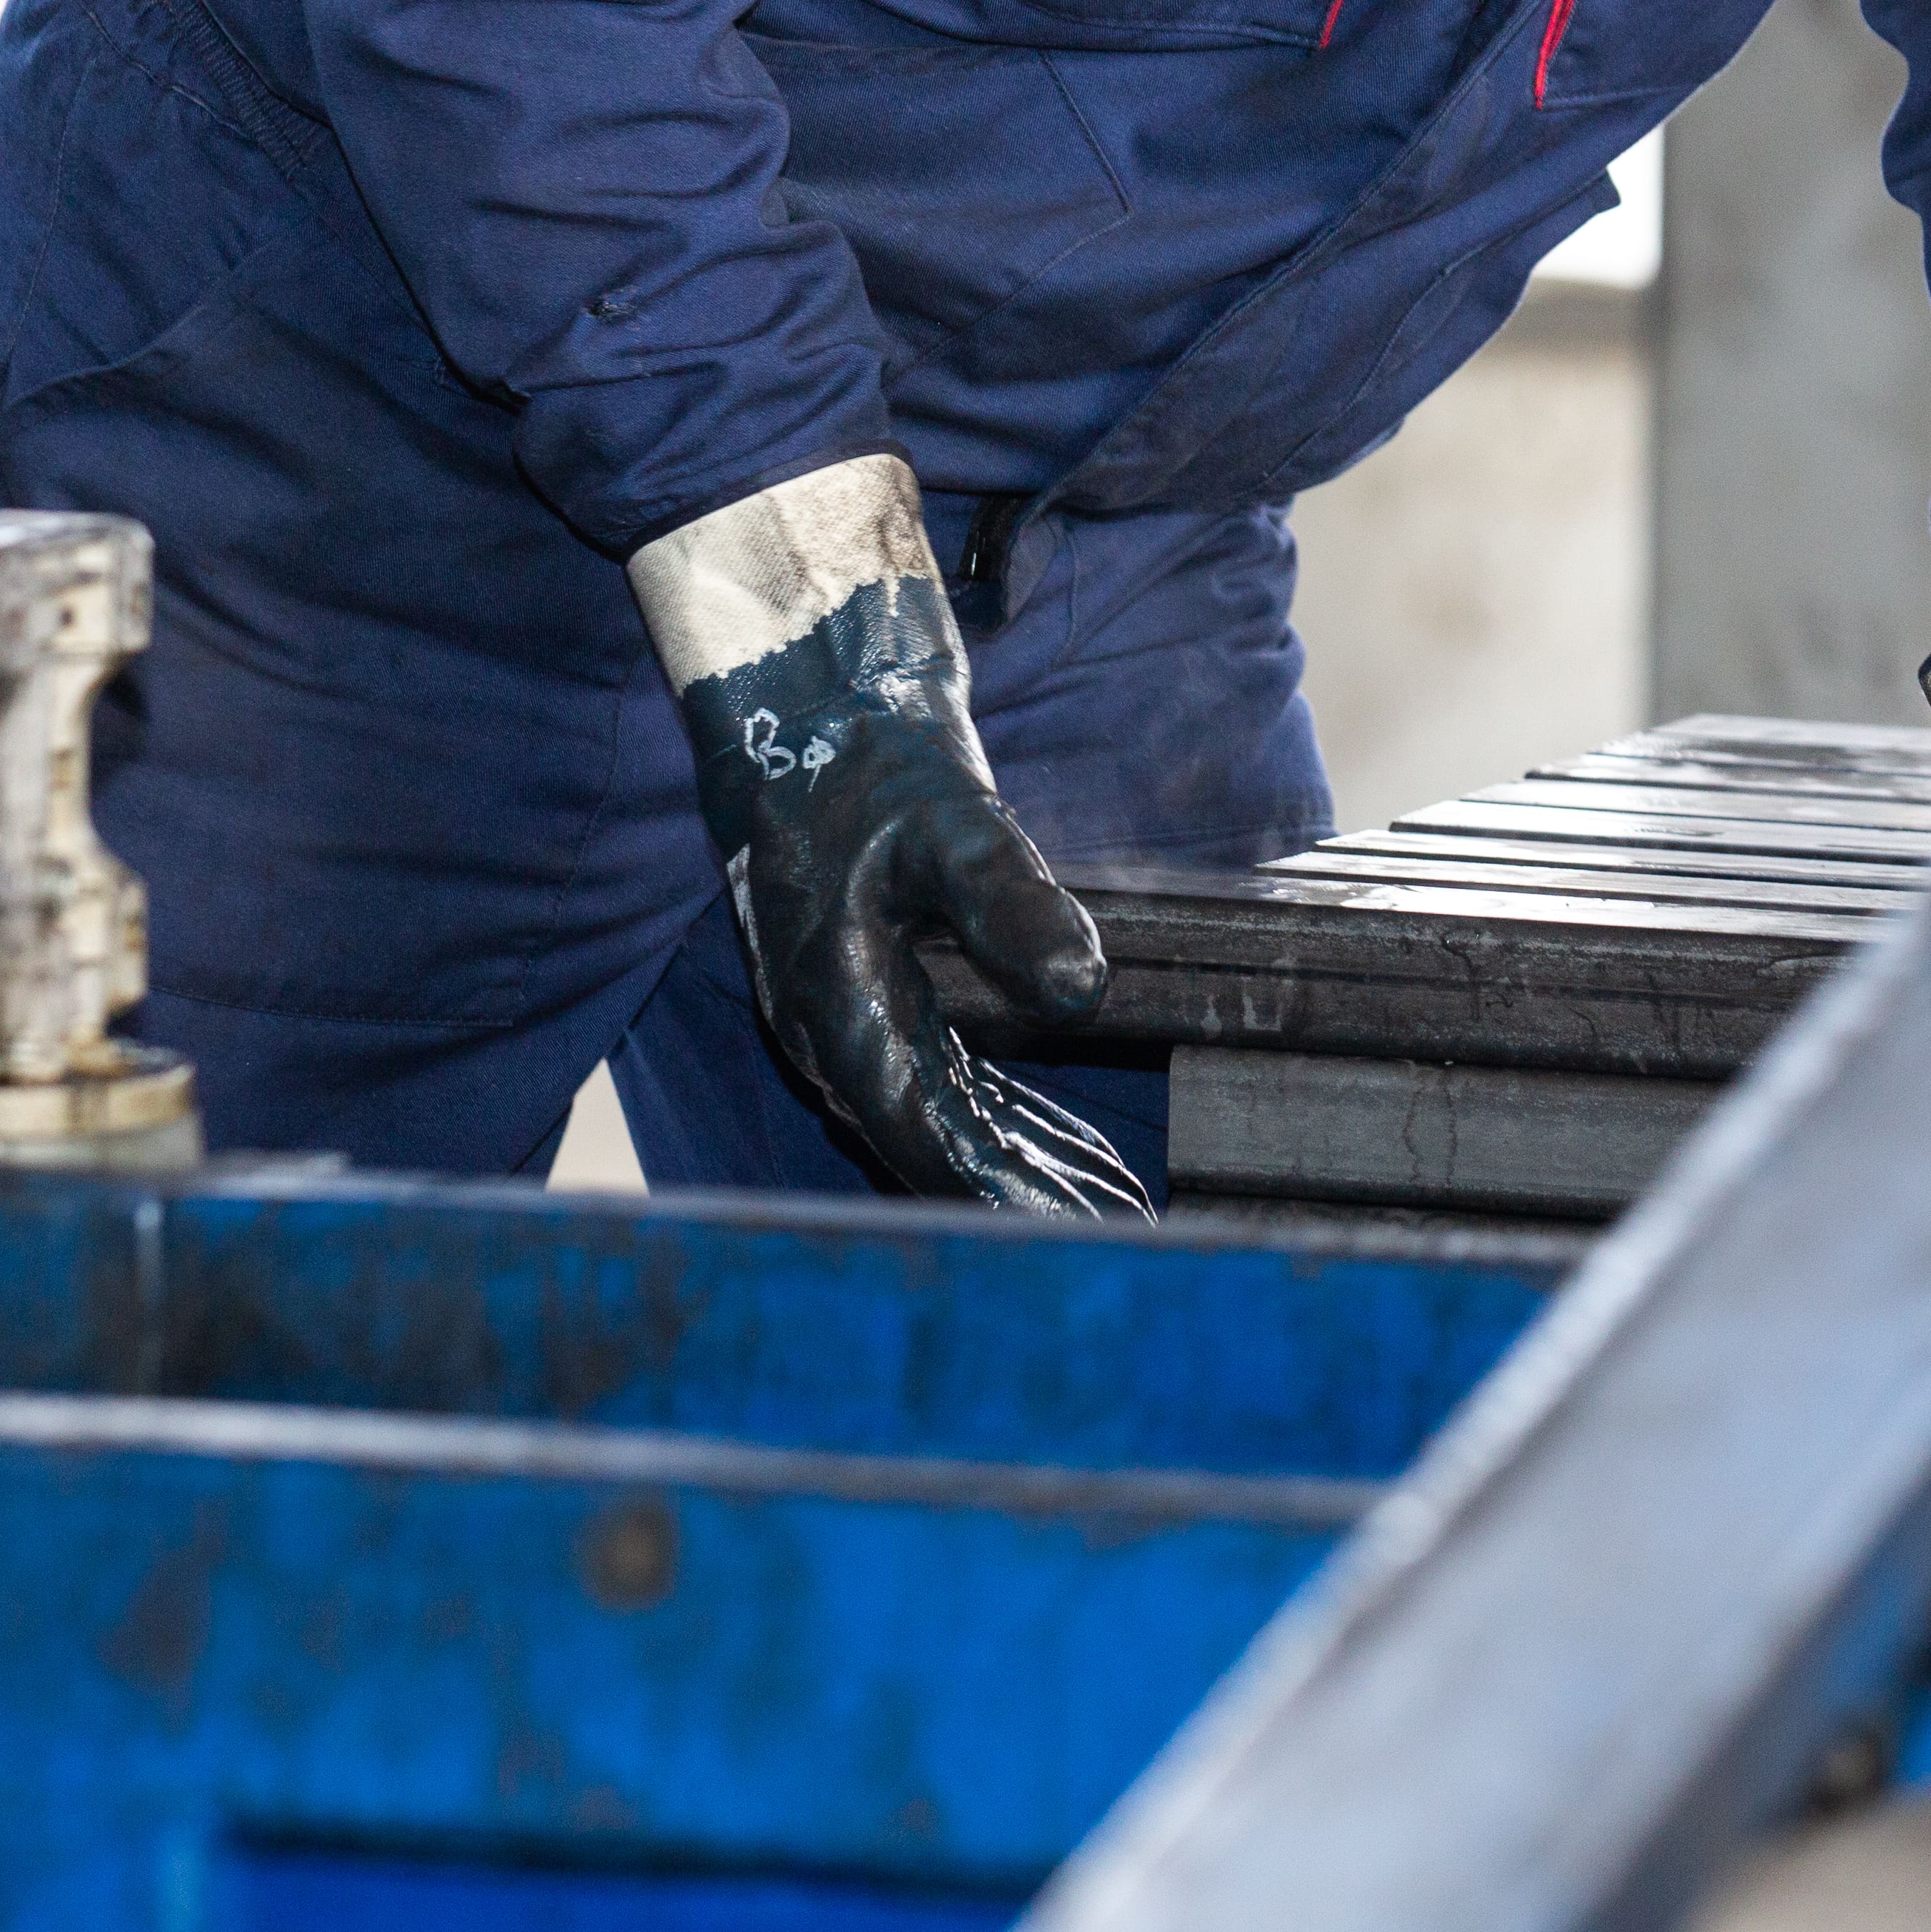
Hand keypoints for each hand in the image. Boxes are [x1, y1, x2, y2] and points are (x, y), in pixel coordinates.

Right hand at [635, 462, 1150, 1219]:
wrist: (800, 695)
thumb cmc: (865, 754)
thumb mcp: (950, 821)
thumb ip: (1014, 906)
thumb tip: (1086, 992)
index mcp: (841, 1010)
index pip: (938, 1140)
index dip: (1016, 1194)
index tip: (1092, 1231)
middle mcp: (833, 1032)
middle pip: (940, 1149)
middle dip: (1029, 1198)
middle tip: (1130, 1236)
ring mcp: (846, 1014)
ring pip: (940, 1121)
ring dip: (1019, 1164)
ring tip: (1107, 1204)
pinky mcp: (869, 989)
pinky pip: (938, 1081)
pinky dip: (1001, 1116)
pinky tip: (1054, 1137)